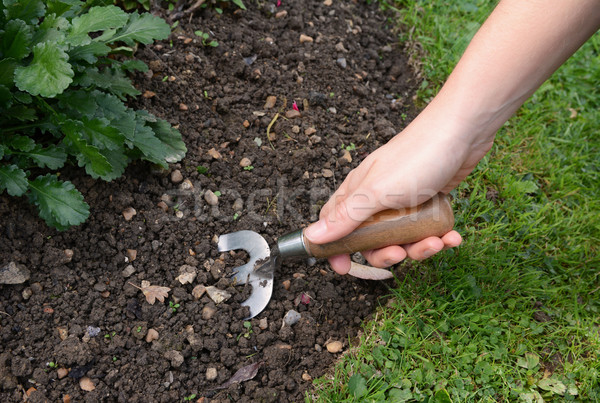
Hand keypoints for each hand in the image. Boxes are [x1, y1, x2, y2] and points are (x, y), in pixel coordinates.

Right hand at [304, 106, 492, 273]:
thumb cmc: (416, 157)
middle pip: (371, 240)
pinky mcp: (428, 202)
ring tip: (436, 242)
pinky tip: (452, 237)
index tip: (343, 267)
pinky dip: (440, 238)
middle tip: (400, 253)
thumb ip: (345, 218)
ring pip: (402, 238)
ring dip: (419, 248)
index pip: (333, 225)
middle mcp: (376, 198)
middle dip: (385, 254)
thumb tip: (311, 237)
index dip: (335, 248)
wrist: (463, 131)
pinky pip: (427, 230)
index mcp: (356, 192)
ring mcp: (403, 201)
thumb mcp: (377, 192)